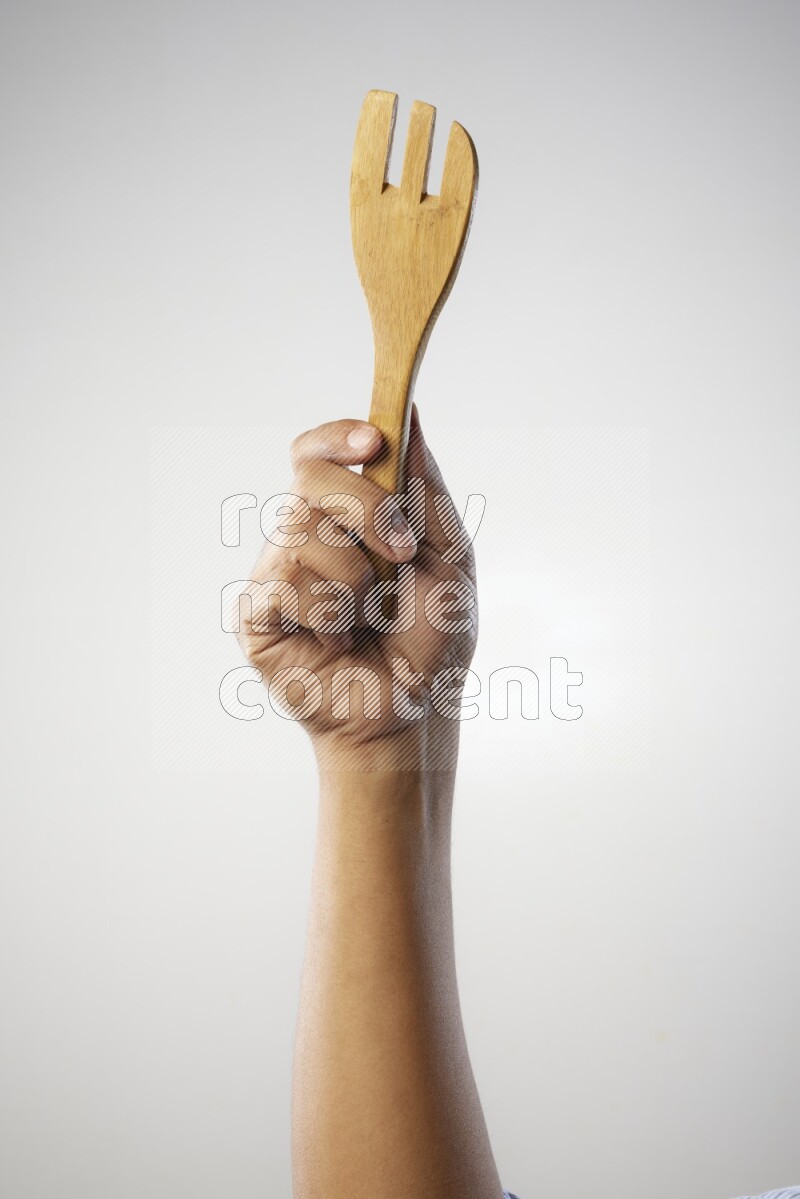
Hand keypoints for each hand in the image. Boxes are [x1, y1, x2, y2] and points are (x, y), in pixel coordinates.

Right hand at [236, 405, 476, 769]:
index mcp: (343, 517)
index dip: (336, 436)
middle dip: (366, 508)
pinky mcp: (256, 616)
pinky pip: (287, 582)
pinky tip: (339, 642)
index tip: (374, 441)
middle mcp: (302, 538)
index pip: (316, 454)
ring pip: (301, 530)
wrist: (416, 710)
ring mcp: (275, 575)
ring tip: (369, 616)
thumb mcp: (447, 554)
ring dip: (357, 577)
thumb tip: (408, 414)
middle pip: (309, 477)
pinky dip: (331, 613)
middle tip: (400, 555)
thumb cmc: (431, 638)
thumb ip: (424, 487)